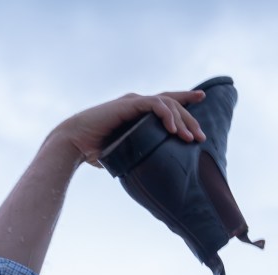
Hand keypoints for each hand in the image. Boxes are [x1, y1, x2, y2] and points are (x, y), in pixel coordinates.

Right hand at [51, 89, 206, 166]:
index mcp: (138, 112)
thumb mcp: (125, 153)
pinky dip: (167, 115)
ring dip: (182, 119)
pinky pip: (155, 105)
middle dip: (190, 118)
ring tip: (189, 138)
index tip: (202, 97)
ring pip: (167, 103)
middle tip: (201, 136)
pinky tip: (173, 130)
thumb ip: (138, 156)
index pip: (166, 103)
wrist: (74, 144)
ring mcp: (133, 102)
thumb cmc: (95, 151)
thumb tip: (149, 174)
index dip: (185, 99)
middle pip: (172, 103)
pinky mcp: (128, 104)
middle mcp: (137, 103)